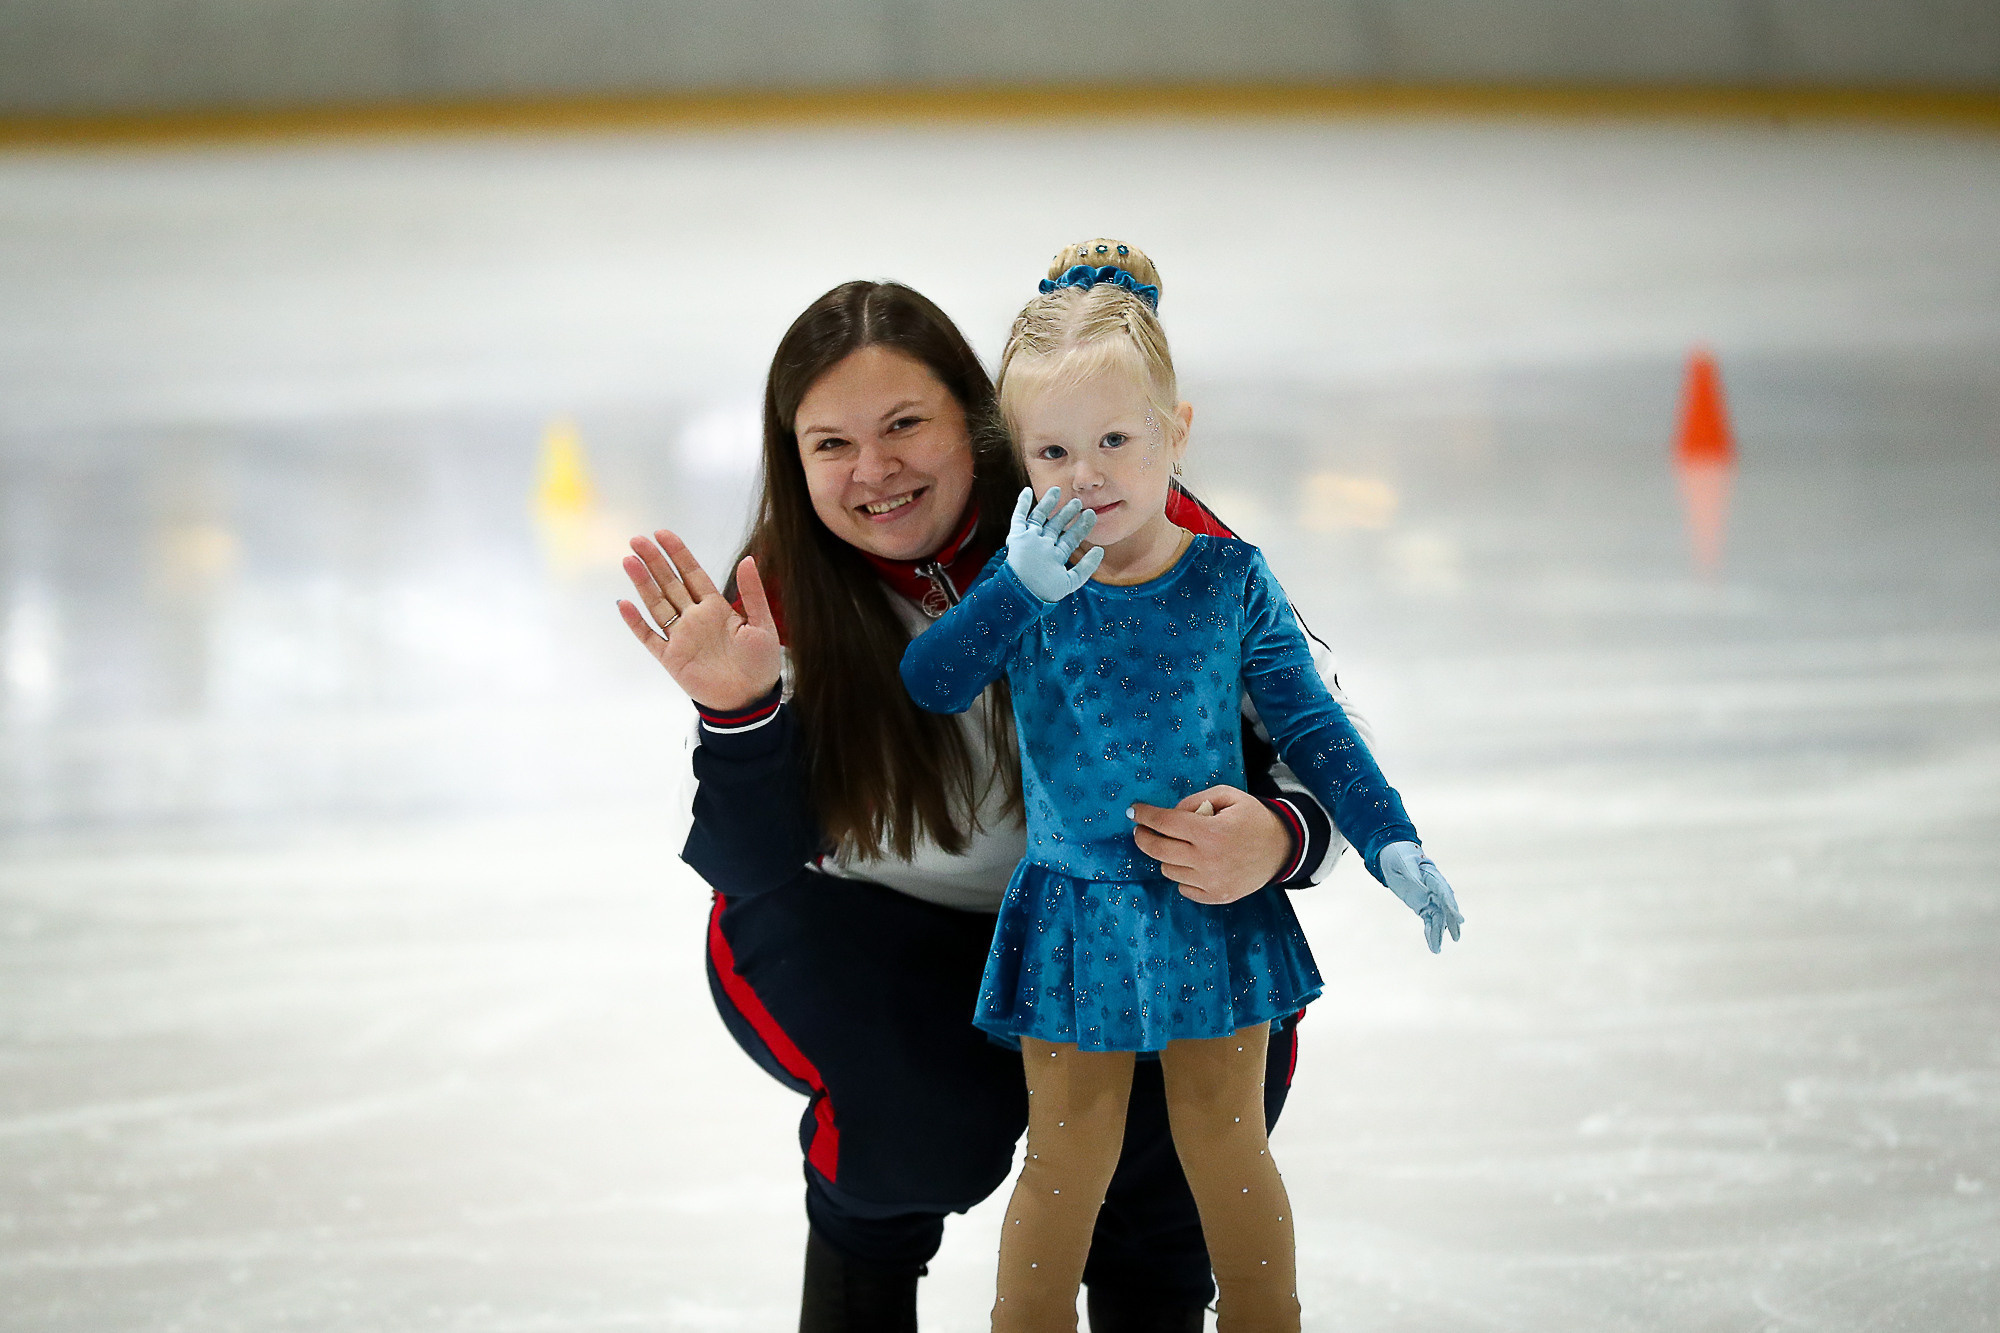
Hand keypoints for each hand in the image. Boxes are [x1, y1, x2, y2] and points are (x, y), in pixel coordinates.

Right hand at [617, 529, 781, 711]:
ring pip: (657, 604)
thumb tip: (749, 559)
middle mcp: (695, 618)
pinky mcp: (671, 659)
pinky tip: (623, 603)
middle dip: (654, 562)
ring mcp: (681, 637)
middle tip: (637, 540)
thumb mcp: (763, 625)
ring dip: (642, 584)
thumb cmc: (760, 664)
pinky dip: (635, 622)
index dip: (678, 554)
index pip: (693, 574)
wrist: (750, 701)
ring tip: (628, 561)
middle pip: (670, 584)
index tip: (662, 533)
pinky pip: (649, 637)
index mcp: (716, 608)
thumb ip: (752, 594)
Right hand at [1007, 486, 1103, 601]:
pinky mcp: (1016, 537)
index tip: (1092, 514)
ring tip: (1057, 490)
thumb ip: (1086, 567)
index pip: (1070, 539)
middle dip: (1067, 513)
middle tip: (1078, 501)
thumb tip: (1100, 550)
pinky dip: (1021, 504)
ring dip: (1047, 504)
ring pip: (1039, 518)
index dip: (1081, 527)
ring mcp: (1028, 541)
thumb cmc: (1046, 591)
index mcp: (1054, 557)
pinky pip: (1018, 518)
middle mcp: (1042, 547)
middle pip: (1056, 526)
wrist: (1024, 592)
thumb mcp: (1071, 581)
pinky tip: (1026, 491)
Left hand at [1129, 787, 1291, 904]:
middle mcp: (1208, 860)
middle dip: (1143, 838)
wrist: (1283, 849)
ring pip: (1168, 870)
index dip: (1145, 815)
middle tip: (1140, 831)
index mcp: (1211, 832)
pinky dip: (1183, 875)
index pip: (1165, 823)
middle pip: (1158, 850)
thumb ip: (1197, 800)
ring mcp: (1212, 882)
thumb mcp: (1229, 796)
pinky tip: (1194, 863)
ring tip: (1181, 846)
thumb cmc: (1254, 818)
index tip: (1134, 811)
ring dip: (1168, 856)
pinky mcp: (1217, 896)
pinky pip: (1183, 888)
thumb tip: (1172, 813)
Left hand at [1376, 841, 1463, 953]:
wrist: (1393, 855)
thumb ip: (1413, 875)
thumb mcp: (1403, 864)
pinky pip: (1429, 921)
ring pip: (1438, 918)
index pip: (1444, 893)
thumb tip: (1424, 890)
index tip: (1459, 919)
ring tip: (1437, 949)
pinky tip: (1434, 947)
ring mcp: (1430, 898)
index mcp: (1432, 877)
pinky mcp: (1423, 905)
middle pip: (1446, 908)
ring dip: (1439, 933)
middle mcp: (1435, 889)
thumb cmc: (1399, 856)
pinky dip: (1431, 933)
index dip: (1451, 906)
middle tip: (1456, 936)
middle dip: (1451, 923)